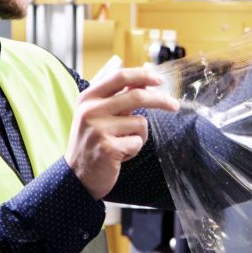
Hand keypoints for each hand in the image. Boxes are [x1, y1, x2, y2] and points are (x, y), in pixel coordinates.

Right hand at [66, 67, 178, 199]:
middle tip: (174, 105)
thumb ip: (118, 98)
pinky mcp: (107, 148)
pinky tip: (119, 156)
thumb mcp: (98, 115)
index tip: (160, 80)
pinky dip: (134, 150)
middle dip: (160, 100)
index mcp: (88, 98)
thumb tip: (144, 82)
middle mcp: (91, 110)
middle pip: (136, 95)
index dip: (142, 75)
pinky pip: (137, 142)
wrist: (76, 176)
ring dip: (139, 135)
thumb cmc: (92, 143)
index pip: (119, 77)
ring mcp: (98, 129)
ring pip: (140, 122)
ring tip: (123, 144)